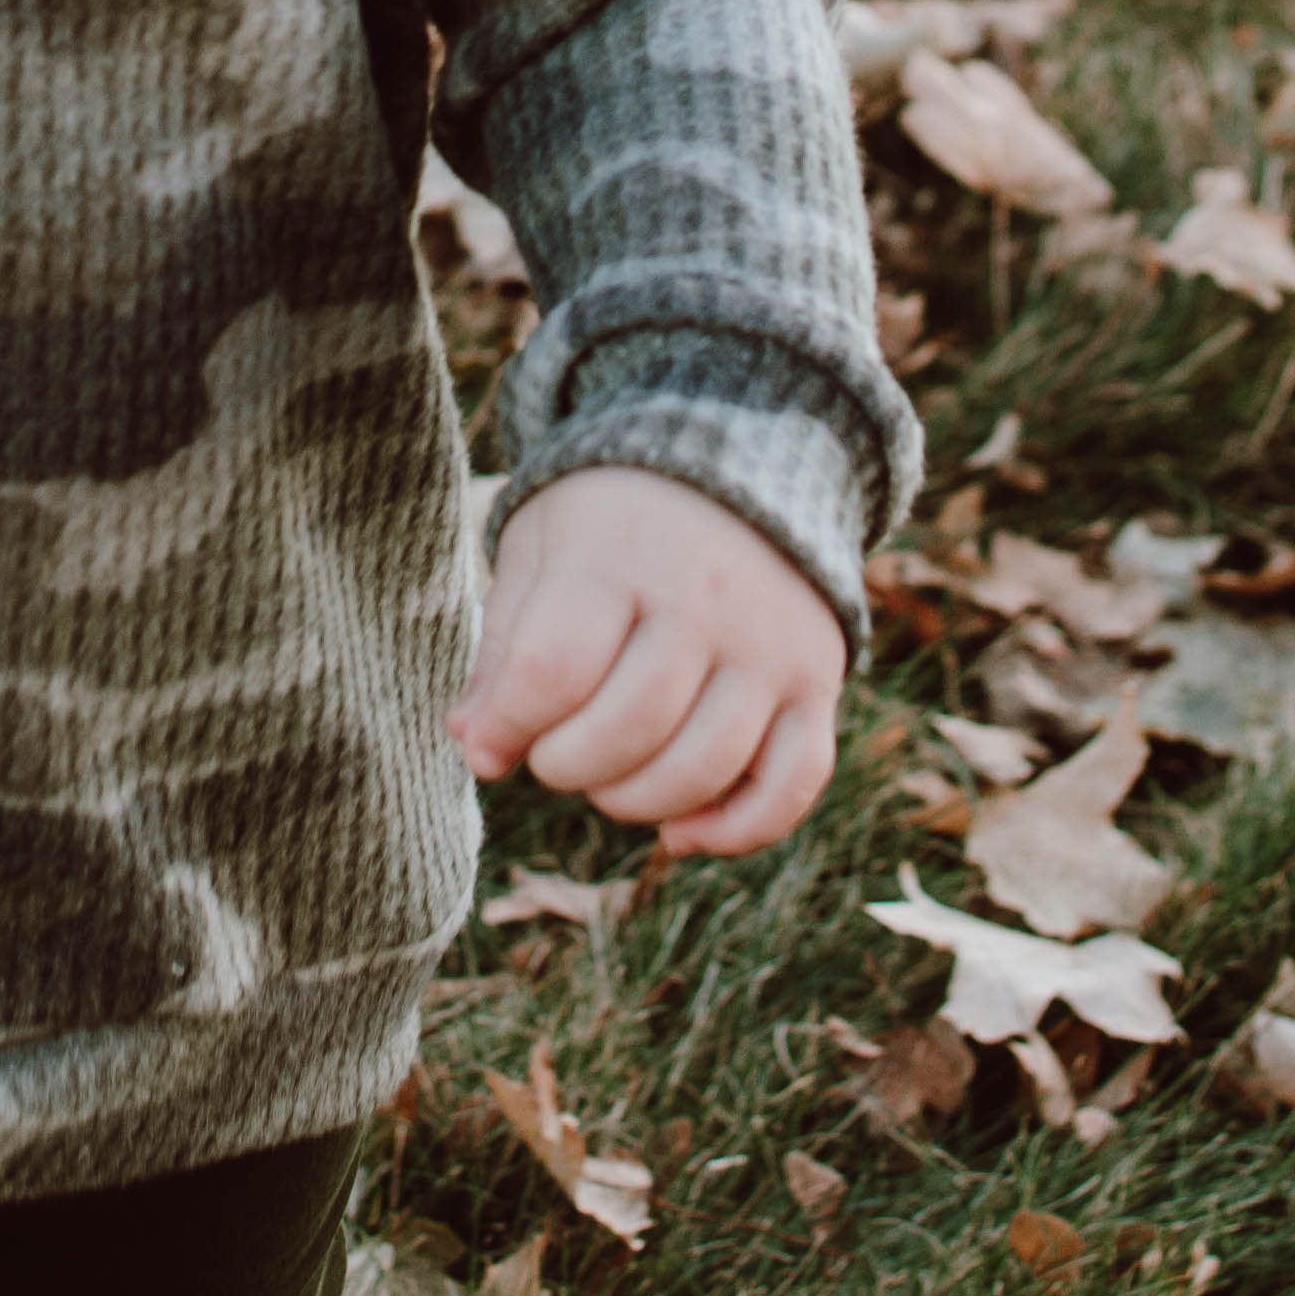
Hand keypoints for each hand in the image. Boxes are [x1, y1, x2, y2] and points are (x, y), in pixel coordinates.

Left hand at [450, 462, 846, 859]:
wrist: (735, 464)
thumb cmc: (610, 524)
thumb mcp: (541, 552)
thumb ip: (506, 649)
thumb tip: (477, 749)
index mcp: (622, 554)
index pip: (554, 670)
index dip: (507, 725)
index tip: (486, 738)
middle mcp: (708, 599)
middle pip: (629, 728)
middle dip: (567, 766)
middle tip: (552, 753)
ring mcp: (772, 645)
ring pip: (705, 768)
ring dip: (635, 802)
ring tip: (605, 780)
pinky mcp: (817, 683)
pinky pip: (793, 784)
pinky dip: (735, 830)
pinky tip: (679, 831)